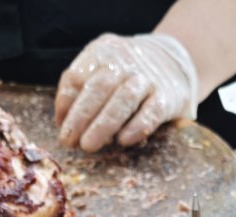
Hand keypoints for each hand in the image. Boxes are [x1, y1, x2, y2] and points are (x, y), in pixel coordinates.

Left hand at [55, 34, 198, 152]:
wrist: (174, 60)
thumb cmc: (127, 72)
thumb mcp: (102, 67)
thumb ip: (81, 89)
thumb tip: (62, 121)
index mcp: (102, 51)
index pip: (77, 76)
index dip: (66, 103)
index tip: (61, 126)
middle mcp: (125, 61)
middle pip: (99, 87)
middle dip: (81, 116)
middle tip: (69, 141)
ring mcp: (148, 78)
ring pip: (124, 99)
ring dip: (103, 125)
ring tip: (88, 146)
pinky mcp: (168, 96)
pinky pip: (151, 112)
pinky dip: (136, 127)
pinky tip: (122, 141)